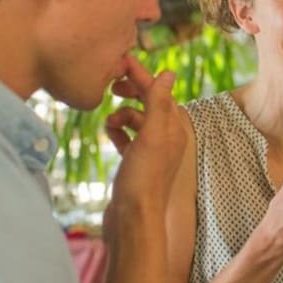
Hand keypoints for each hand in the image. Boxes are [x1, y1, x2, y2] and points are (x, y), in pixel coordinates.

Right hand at [103, 59, 185, 220]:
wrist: (132, 220)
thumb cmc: (143, 179)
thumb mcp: (151, 136)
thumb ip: (158, 103)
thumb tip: (168, 72)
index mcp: (174, 129)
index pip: (160, 92)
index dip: (141, 75)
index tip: (120, 61)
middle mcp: (167, 139)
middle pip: (149, 103)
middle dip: (131, 92)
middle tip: (111, 86)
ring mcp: (151, 153)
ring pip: (137, 121)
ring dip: (122, 115)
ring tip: (108, 121)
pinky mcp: (136, 165)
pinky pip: (128, 139)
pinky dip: (119, 132)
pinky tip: (109, 133)